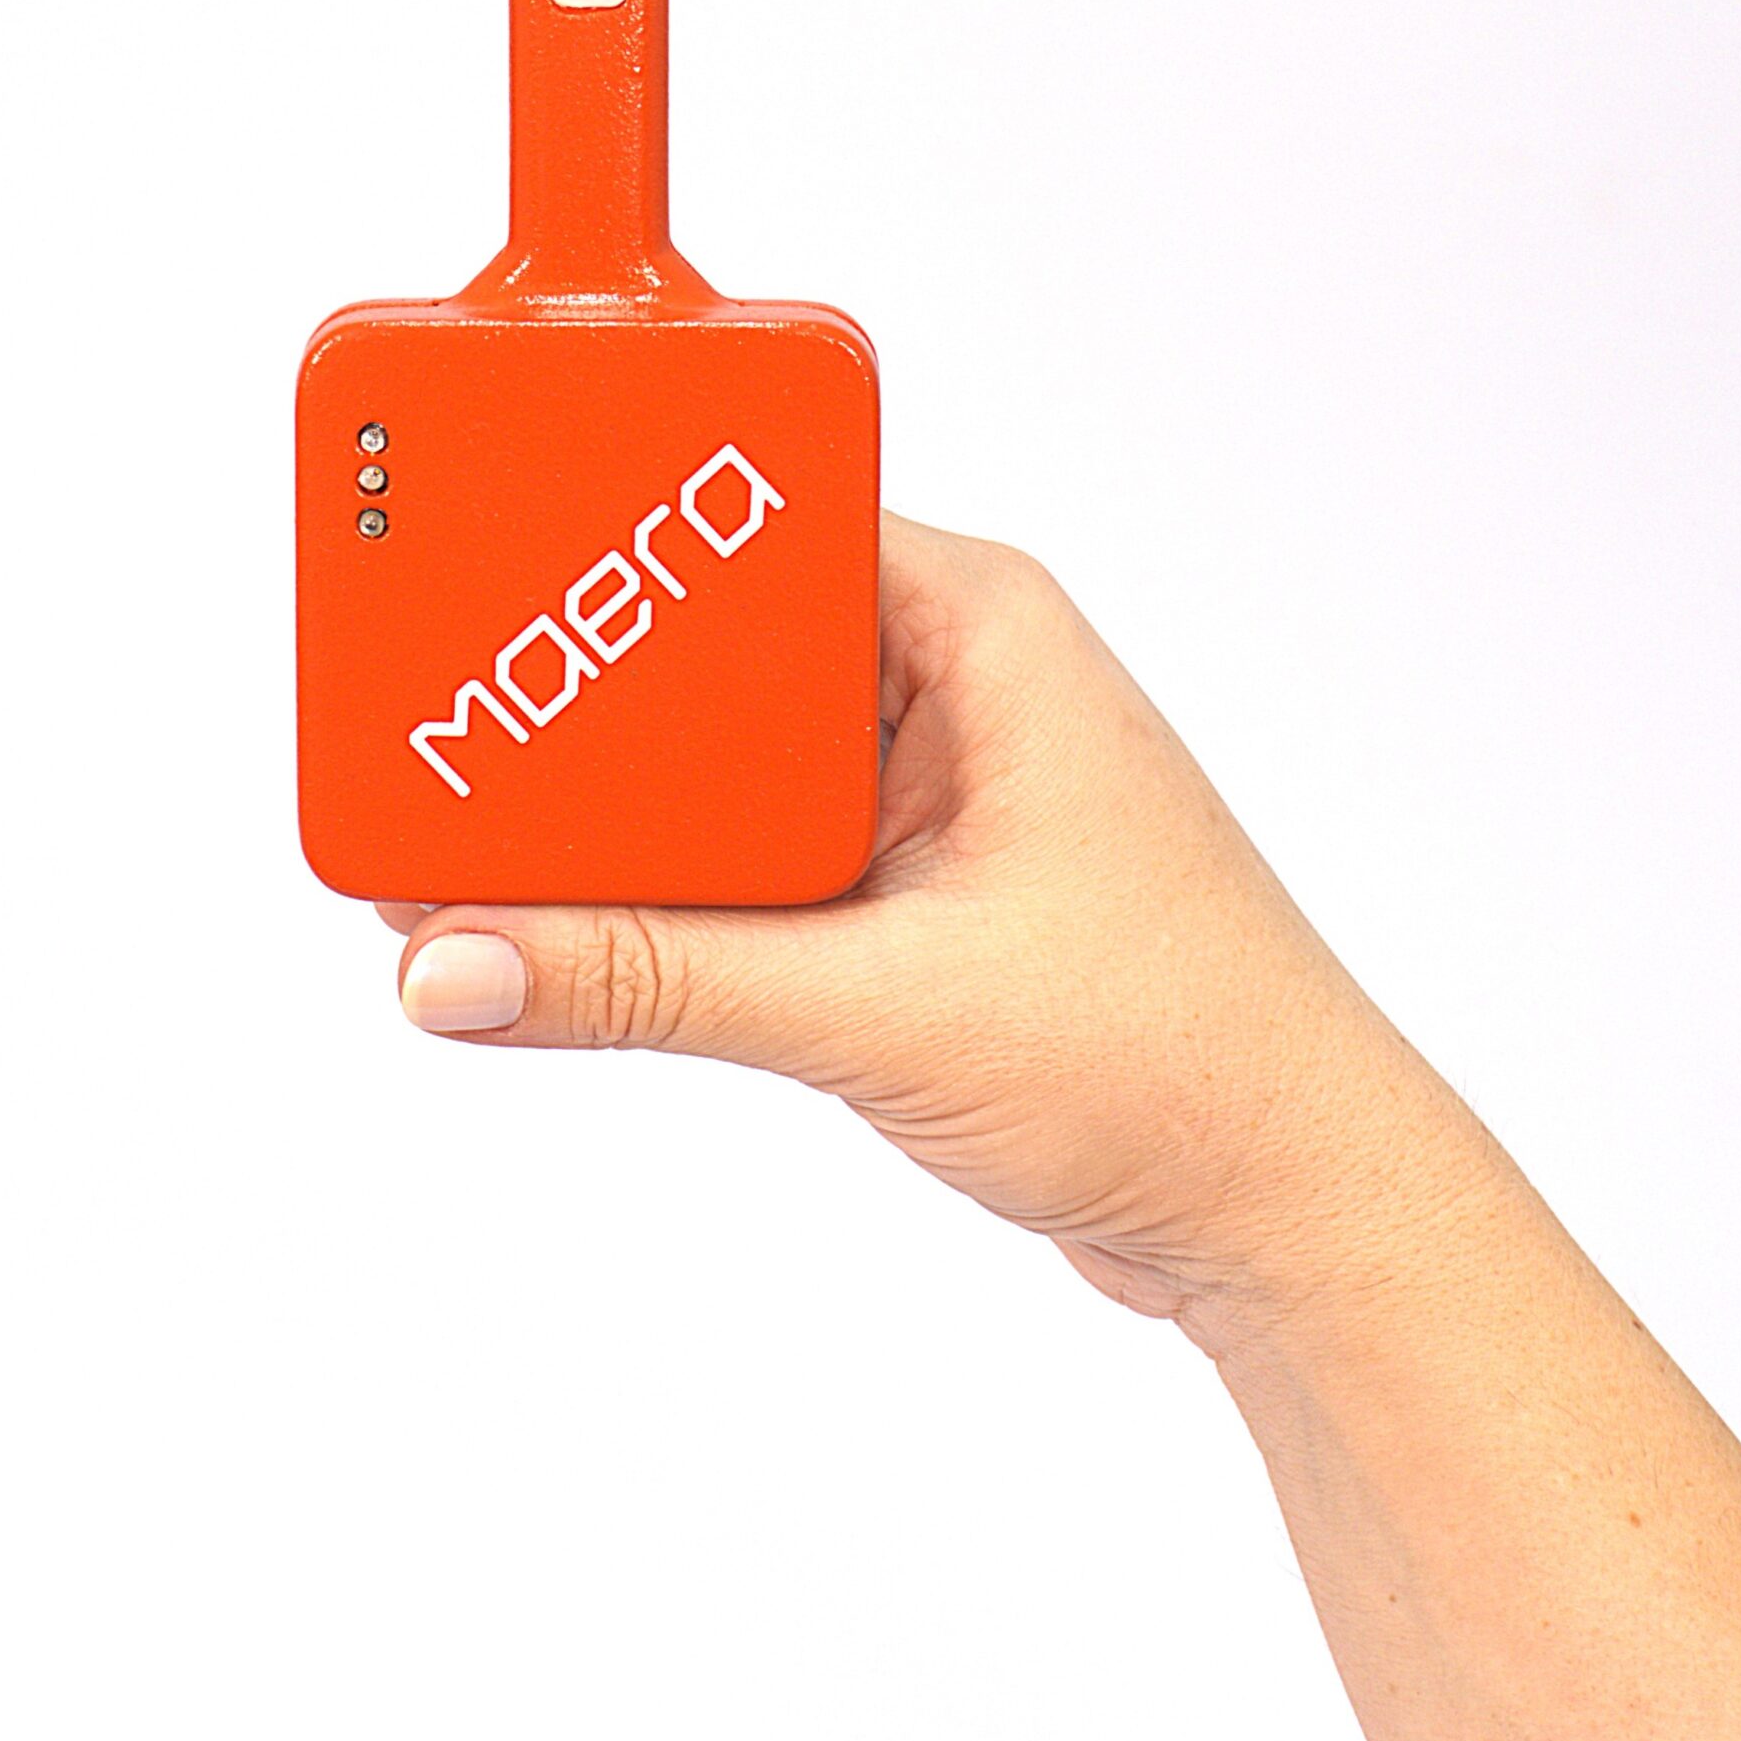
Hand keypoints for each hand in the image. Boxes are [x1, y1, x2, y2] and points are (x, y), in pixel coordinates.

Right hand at [383, 511, 1464, 1346]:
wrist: (1300, 1220)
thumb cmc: (1184, 1065)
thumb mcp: (881, 1007)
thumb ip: (653, 981)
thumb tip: (462, 964)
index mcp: (981, 625)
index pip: (757, 521)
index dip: (614, 537)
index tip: (480, 568)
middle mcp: (954, 684)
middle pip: (720, 647)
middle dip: (589, 705)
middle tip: (441, 732)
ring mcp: (935, 792)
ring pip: (728, 766)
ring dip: (626, 817)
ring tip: (478, 844)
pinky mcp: (914, 893)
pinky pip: (756, 861)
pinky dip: (674, 895)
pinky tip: (578, 931)